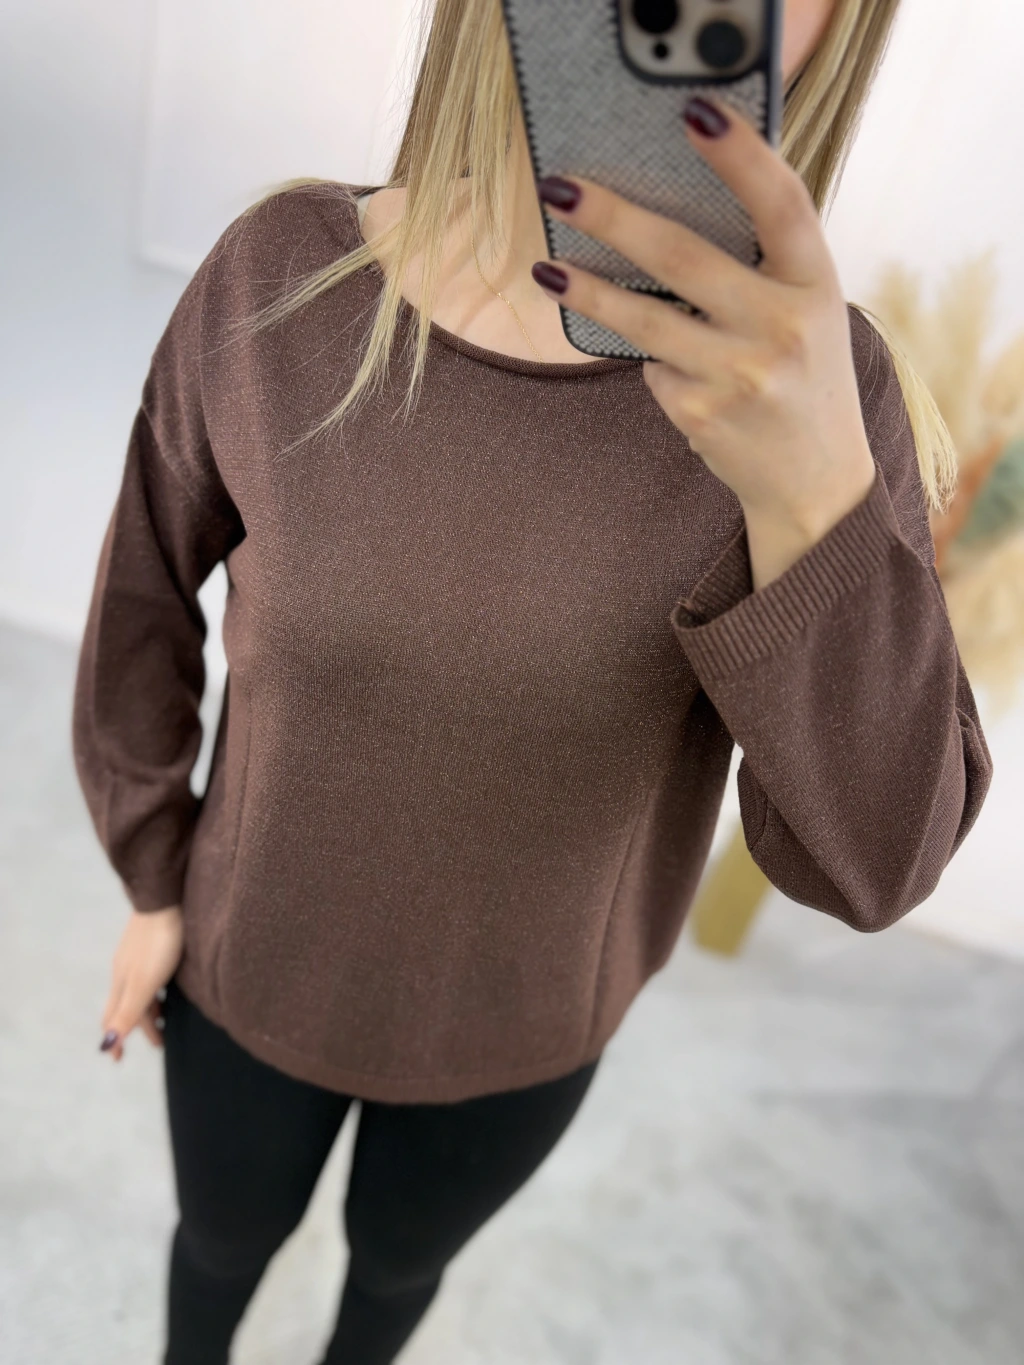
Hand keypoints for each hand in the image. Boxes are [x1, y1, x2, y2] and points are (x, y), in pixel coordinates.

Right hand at [99, 905, 183, 1060]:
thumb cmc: (157, 944)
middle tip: (159, 1043)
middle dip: (140, 1027)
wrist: (166, 899)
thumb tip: (106, 1045)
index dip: (116, 1040)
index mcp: (121, 984)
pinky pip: (151, 976)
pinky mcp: (153, 945)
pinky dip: (157, 990)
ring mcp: (138, 957)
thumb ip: (127, 1013)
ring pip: (140, 990)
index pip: (113, 1018)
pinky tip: (169, 987)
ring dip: (151, 1009)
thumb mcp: (143, 983)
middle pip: (128, 1006)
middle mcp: (125, 972)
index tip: (118, 1060)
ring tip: (167, 1020)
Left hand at [531, 93, 876, 533]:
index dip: (740, 154)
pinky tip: (675, 372)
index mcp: (816, 283)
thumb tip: (666, 204)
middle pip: (684, 258)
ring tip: (547, 270)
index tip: (693, 111)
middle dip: (613, 217)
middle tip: (561, 188)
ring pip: (644, 321)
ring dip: (588, 291)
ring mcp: (741, 374)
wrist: (815, 481)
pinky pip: (652, 369)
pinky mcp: (702, 414)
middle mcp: (783, 326)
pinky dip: (652, 362)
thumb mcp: (808, 309)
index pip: (783, 203)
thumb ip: (764, 262)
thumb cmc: (802, 375)